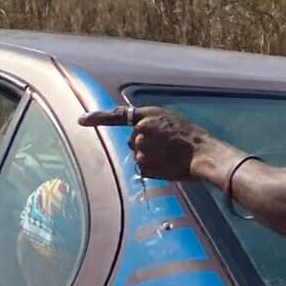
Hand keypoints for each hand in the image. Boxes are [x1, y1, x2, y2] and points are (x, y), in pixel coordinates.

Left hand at [81, 105, 219, 183]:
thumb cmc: (192, 136)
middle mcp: (140, 131)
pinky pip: (144, 169)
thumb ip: (151, 122)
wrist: (204, 154)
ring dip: (151, 158)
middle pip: (132, 141)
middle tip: (166, 146)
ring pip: (138, 156)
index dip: (97, 118)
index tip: (81, 120)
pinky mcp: (145, 167)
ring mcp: (141, 150)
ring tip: (170, 156)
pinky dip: (154, 169)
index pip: (116, 116)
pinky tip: (167, 165)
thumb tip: (138, 132)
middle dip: (144, 144)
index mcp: (147, 115)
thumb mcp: (170, 119)